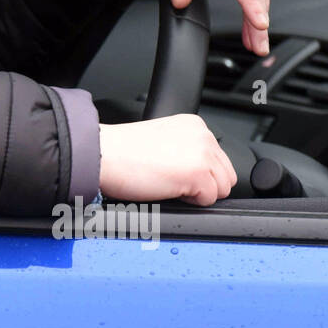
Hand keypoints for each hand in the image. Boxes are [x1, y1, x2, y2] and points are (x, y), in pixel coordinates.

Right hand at [99, 116, 236, 205]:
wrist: (102, 153)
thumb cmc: (120, 151)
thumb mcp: (161, 141)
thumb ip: (185, 150)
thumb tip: (199, 173)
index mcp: (195, 125)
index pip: (219, 159)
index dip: (198, 173)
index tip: (174, 171)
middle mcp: (203, 135)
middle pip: (225, 175)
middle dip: (203, 184)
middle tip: (171, 180)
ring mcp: (203, 153)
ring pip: (221, 189)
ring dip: (197, 194)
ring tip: (168, 183)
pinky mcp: (199, 173)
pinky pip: (209, 200)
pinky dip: (189, 202)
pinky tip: (167, 188)